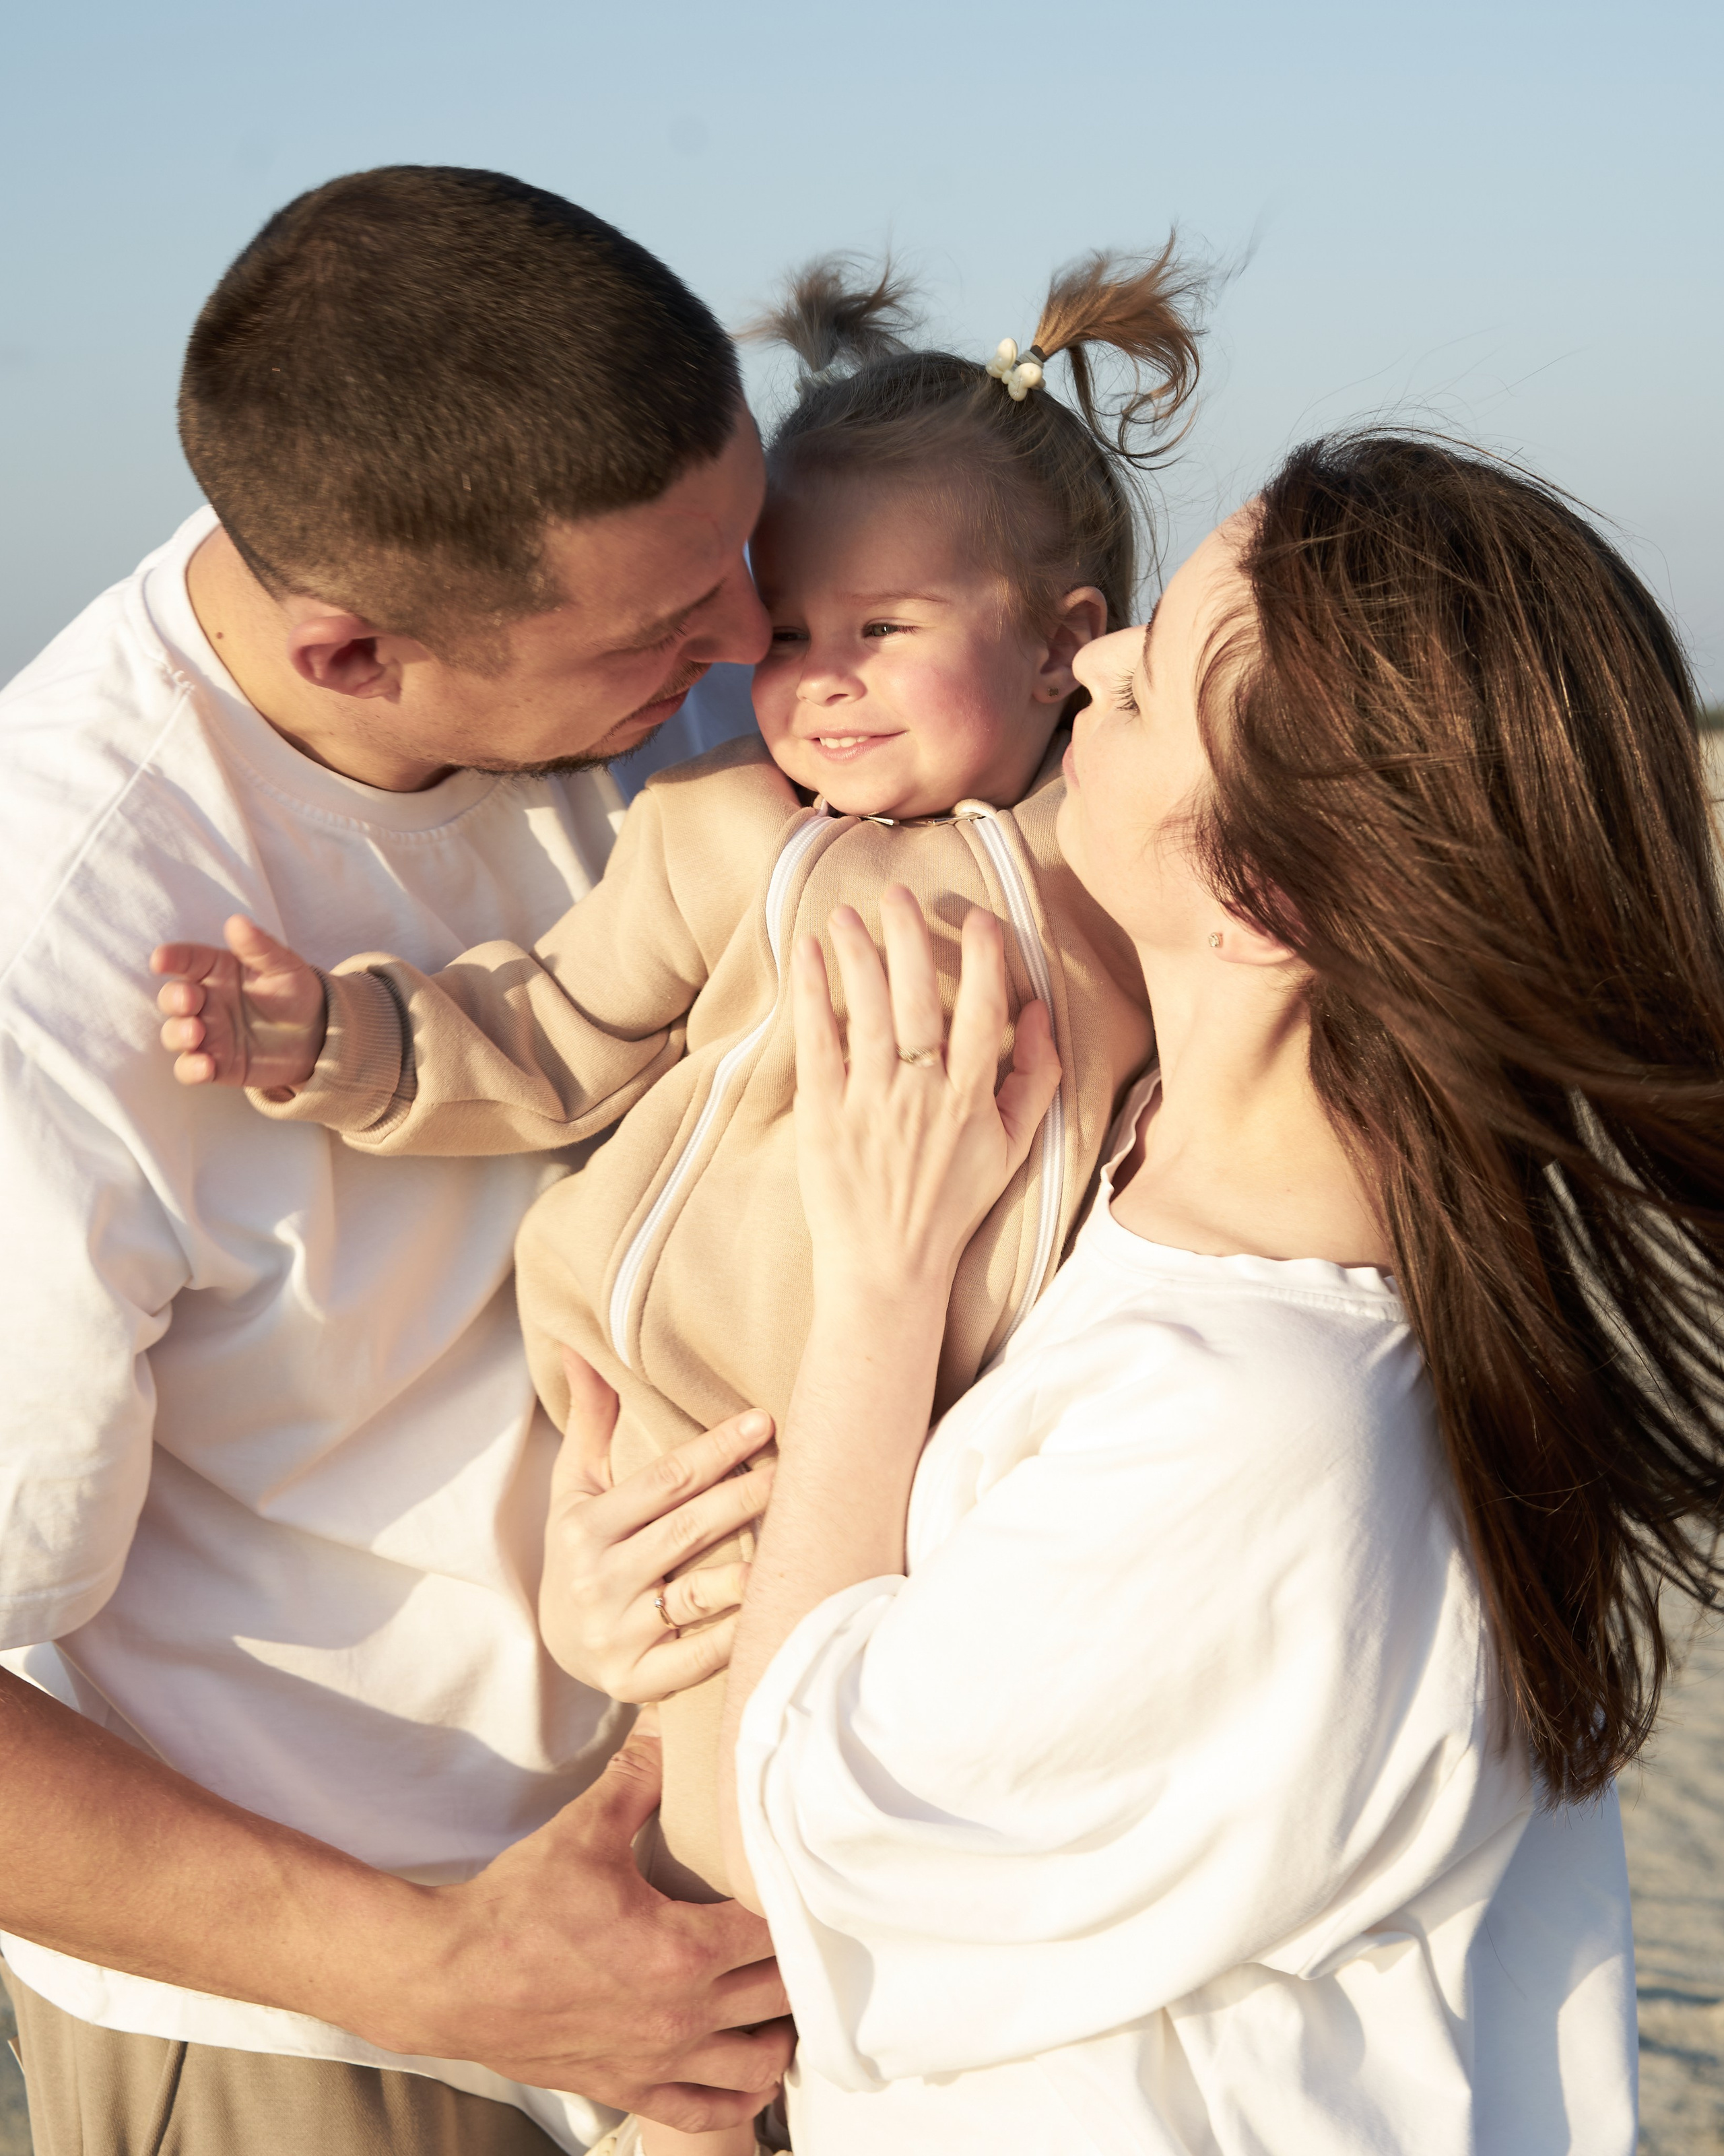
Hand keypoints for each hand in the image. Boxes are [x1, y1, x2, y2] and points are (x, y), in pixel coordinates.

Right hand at [151, 915, 325, 1089]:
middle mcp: (205, 1001)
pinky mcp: (215, 1065)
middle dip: (174, 999)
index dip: (171, 958)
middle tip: (189, 1001)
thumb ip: (259, 948)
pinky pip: (191, 1069)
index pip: (187, 960)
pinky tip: (204, 1066)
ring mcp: (207, 1034)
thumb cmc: (295, 992)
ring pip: (175, 1034)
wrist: (317, 1036)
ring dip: (178, 1034)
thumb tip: (237, 922)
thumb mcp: (284, 967)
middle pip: (174, 997)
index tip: (161, 959)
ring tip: (196, 1033)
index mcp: (216, 970)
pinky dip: (191, 1069)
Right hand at [395, 1715, 792, 2126]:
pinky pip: (704, 2112)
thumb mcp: (584, 1828)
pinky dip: (736, 2097)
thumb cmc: (516, 1907)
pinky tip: (745, 2070)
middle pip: (781, 1996)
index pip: (775, 1930)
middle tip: (802, 1931)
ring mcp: (656, 2058)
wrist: (449, 1977)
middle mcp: (680, 2013)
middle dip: (800, 1963)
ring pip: (756, 2065)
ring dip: (780, 2033)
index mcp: (680, 1949)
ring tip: (779, 2000)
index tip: (804, 1881)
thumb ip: (639, 1777)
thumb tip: (672, 1733)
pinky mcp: (626, 2087)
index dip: (798, 1902)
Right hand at [540, 1348, 775, 1701]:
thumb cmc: (582, 1548)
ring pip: (699, 1596)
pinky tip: (777, 1609)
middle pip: (687, 1531)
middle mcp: (598, 1580)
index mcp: (585, 1527)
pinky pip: (700, 1657)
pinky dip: (739, 1636)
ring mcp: (618, 1635)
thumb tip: (579, 1344)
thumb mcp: (575, 1486)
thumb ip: (590, 1418)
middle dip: (746, 1496)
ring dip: (751, 1570)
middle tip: (800, 1469)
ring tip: (797, 1538)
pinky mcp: (637, 1681)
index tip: (764, 1421)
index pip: (663, 1481)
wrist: (560, 1645)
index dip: (715, 1450)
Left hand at [793, 885, 1062, 1301]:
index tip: (981, 917)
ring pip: (866, 1012)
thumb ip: (1035, 1076)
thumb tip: (1040, 1010)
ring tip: (845, 914)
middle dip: (909, 938)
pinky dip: (812, 994)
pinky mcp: (823, 1115)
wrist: (888, 1269)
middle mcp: (923, 1095)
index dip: (985, 962)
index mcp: (973, 1099)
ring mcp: (870, 1103)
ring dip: (856, 954)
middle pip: (918, 1000)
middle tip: (898, 894)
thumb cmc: (953, 1204)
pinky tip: (806, 955)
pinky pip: (818, 1042)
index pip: (983, 1015)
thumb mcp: (1013, 1146)